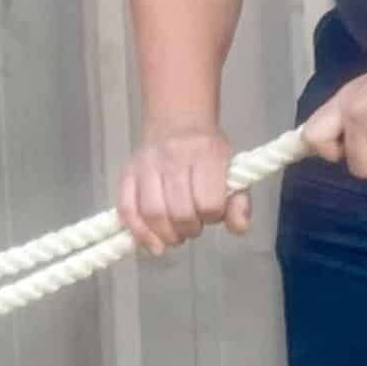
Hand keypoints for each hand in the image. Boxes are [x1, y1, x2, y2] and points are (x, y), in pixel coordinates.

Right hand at [118, 116, 250, 254]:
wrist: (176, 121)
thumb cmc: (207, 151)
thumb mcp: (232, 170)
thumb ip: (239, 202)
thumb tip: (239, 227)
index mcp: (206, 154)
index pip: (209, 203)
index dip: (212, 217)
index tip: (212, 214)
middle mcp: (173, 158)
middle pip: (180, 212)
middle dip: (189, 230)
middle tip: (192, 227)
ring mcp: (146, 166)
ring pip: (153, 213)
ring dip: (166, 235)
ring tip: (175, 235)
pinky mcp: (127, 174)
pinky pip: (127, 210)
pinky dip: (139, 232)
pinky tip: (152, 244)